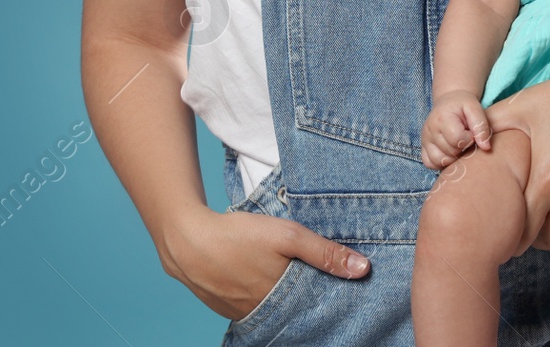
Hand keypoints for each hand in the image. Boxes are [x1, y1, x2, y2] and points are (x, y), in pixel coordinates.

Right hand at [162, 206, 369, 320]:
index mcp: (283, 300)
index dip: (330, 295)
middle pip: (295, 309)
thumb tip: (363, 269)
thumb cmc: (238, 236)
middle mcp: (264, 313)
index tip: (342, 286)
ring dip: (283, 296)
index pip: (316, 306)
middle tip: (312, 278)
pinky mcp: (227, 308)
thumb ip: (325, 253)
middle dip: (307, 297)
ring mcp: (243, 313)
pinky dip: (262, 296)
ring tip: (286, 275)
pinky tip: (261, 277)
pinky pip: (254, 306)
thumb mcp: (287, 236)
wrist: (186, 241)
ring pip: (274, 308)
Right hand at [421, 89, 492, 168]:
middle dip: (462, 148)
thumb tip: (486, 147)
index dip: (469, 139)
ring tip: (458, 144)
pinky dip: (441, 162)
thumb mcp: (475, 108)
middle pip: (450, 152)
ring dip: (453, 157)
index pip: (457, 140)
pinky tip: (450, 152)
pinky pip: (430, 163)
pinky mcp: (423, 147)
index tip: (471, 132)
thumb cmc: (463, 105)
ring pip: (440, 161)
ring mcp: (424, 139)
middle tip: (465, 137)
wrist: (448, 102)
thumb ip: (481, 126)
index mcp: (441, 118)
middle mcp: (429, 130)